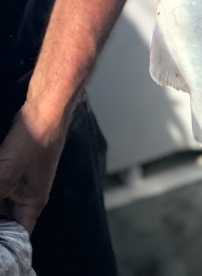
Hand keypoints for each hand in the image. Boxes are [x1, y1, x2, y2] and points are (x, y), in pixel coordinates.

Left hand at [0, 106, 66, 232]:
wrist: (44, 111)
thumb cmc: (33, 142)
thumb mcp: (5, 174)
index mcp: (32, 205)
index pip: (17, 236)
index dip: (4, 244)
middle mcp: (27, 197)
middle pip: (6, 221)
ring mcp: (20, 182)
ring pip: (1, 204)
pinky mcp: (12, 170)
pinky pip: (0, 190)